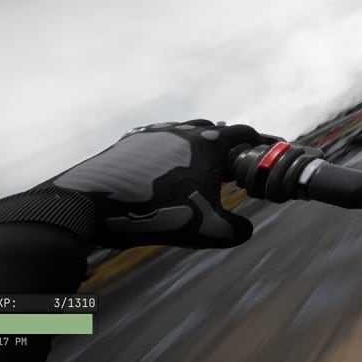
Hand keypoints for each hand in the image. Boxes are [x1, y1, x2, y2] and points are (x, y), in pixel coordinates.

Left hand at [51, 120, 278, 248]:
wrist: (93, 202)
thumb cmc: (157, 212)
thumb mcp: (206, 230)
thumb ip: (236, 231)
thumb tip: (246, 231)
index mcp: (207, 144)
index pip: (243, 134)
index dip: (259, 141)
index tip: (268, 147)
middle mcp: (182, 131)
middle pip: (213, 130)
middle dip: (227, 144)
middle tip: (233, 163)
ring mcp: (153, 134)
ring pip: (184, 132)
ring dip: (197, 145)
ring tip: (199, 165)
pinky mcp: (129, 142)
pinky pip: (158, 139)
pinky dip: (169, 149)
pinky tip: (164, 166)